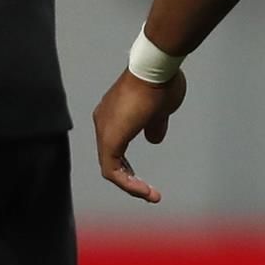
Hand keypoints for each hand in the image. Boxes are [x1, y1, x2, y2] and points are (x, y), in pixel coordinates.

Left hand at [92, 69, 187, 203]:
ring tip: (150, 195)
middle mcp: (103, 121)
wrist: (155, 69)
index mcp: (113, 114)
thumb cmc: (160, 84)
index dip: (129, 166)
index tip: (145, 180)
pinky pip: (112, 170)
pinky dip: (128, 183)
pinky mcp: (109, 139)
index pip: (115, 147)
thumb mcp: (161, 110)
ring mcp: (104, 129)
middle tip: (147, 191)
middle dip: (129, 177)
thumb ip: (155, 125)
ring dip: (130, 184)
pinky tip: (145, 190)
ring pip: (110, 167)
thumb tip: (154, 139)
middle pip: (111, 157)